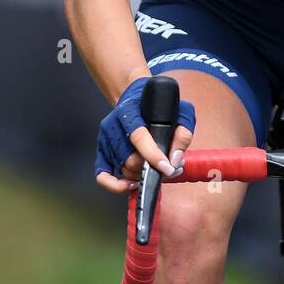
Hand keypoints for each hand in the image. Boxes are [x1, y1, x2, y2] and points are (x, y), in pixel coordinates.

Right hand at [94, 76, 195, 193]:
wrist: (136, 97)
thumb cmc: (158, 106)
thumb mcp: (179, 110)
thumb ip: (182, 133)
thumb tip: (175, 159)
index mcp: (129, 111)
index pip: (138, 137)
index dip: (153, 155)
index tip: (168, 167)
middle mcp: (113, 125)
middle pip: (130, 158)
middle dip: (152, 168)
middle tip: (170, 167)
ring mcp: (105, 140)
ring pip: (123, 168)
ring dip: (142, 176)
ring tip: (158, 169)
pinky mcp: (102, 151)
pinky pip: (102, 174)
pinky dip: (115, 184)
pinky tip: (131, 185)